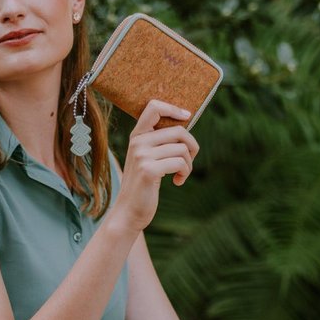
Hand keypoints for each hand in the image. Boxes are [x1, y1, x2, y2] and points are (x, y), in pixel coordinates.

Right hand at [115, 99, 198, 229]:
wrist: (128, 212)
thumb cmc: (143, 185)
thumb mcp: (147, 159)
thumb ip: (159, 142)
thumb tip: (184, 123)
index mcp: (137, 136)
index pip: (154, 107)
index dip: (173, 108)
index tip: (187, 116)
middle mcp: (138, 142)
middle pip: (179, 131)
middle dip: (191, 147)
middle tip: (188, 161)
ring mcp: (142, 156)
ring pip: (182, 149)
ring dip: (188, 164)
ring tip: (181, 175)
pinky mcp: (149, 170)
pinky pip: (180, 163)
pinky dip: (185, 173)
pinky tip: (178, 182)